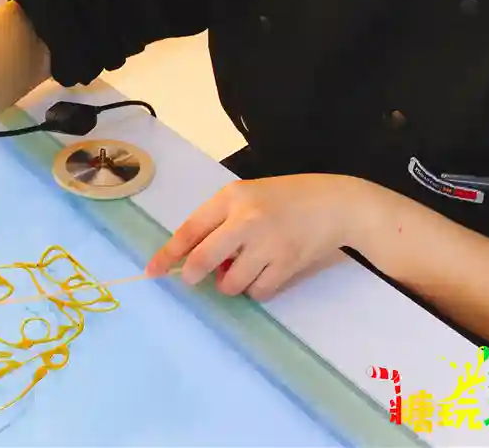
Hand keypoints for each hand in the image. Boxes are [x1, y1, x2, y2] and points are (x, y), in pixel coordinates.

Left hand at [145, 174, 375, 299]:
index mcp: (231, 197)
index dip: (168, 253)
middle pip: (203, 259)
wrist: (335, 204)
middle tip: (194, 277)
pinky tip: (264, 273)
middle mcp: (246, 219)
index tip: (153, 271)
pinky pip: (258, 292)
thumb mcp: (249, 196)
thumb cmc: (286, 198)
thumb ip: (221, 221)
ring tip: (244, 268)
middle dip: (193, 274)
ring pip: (230, 282)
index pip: (190, 229)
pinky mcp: (287, 264)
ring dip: (230, 283)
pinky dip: (256, 289)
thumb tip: (195, 258)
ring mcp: (268, 244)